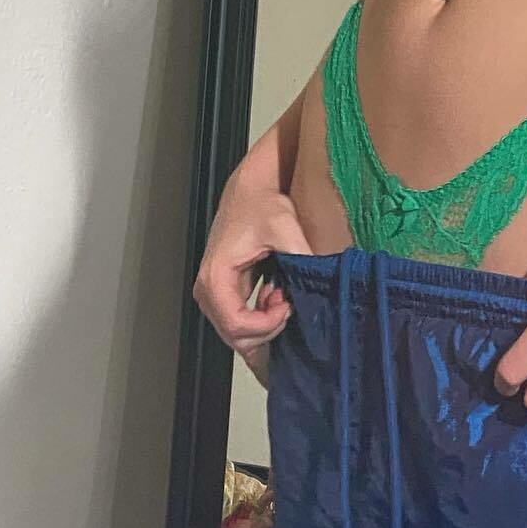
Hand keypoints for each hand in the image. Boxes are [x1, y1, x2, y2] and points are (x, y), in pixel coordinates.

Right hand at [193, 171, 312, 359]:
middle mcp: (207, 290)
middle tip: (288, 303)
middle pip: (235, 337)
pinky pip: (239, 322)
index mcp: (216, 277)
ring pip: (237, 334)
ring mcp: (212, 293)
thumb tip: (319, 282)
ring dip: (265, 324)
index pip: (237, 326)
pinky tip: (276, 297)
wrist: (250, 190)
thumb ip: (300, 257)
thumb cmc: (261, 205)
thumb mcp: (285, 228)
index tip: (288, 306)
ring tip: (283, 297)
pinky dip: (260, 319)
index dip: (267, 325)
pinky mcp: (222, 291)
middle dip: (268, 328)